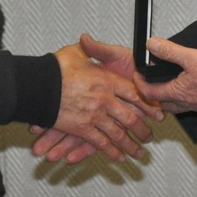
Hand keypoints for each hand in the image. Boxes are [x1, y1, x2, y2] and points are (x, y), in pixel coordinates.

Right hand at [48, 36, 162, 161]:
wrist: (38, 85)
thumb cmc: (56, 68)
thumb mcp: (77, 52)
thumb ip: (91, 48)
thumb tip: (90, 39)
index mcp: (107, 80)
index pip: (136, 94)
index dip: (149, 104)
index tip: (157, 113)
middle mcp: (105, 100)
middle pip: (131, 118)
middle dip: (142, 130)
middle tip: (149, 137)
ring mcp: (95, 116)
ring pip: (119, 134)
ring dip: (131, 145)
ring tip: (139, 153)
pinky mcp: (83, 129)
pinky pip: (101, 143)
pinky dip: (111, 152)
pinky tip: (119, 157)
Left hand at [135, 38, 196, 113]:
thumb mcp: (191, 57)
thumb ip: (170, 51)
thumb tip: (152, 45)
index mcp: (177, 92)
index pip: (149, 93)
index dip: (139, 84)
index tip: (136, 76)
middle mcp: (185, 103)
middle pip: (162, 104)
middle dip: (153, 95)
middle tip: (149, 84)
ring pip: (177, 107)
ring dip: (170, 99)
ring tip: (169, 87)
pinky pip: (191, 106)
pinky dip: (186, 99)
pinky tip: (192, 90)